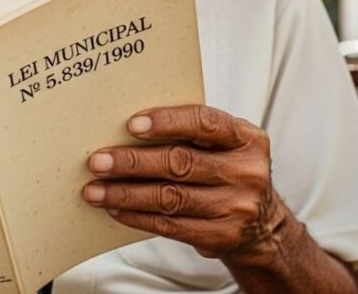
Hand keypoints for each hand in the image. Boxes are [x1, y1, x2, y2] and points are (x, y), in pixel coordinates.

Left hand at [83, 105, 288, 260]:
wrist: (261, 223)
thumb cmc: (228, 171)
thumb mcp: (225, 145)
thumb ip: (191, 132)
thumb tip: (127, 128)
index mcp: (246, 139)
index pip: (205, 123)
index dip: (167, 122)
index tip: (132, 125)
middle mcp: (246, 172)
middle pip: (179, 163)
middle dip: (132, 162)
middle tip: (98, 161)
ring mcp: (236, 207)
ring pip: (170, 198)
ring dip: (125, 193)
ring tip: (95, 189)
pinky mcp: (221, 236)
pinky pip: (170, 225)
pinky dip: (137, 216)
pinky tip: (115, 208)